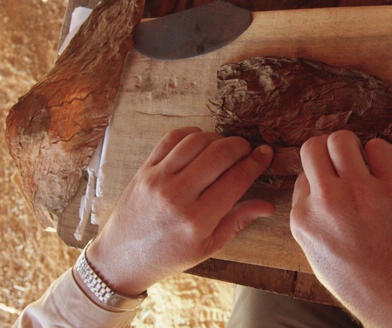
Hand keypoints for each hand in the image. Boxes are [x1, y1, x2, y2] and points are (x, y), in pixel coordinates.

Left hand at [86, 127, 273, 295]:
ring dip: (217, 138)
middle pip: (219, 153)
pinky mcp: (144, 169)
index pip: (237, 179)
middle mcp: (177, 196)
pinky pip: (172, 138)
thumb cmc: (169, 255)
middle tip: (247, 149)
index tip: (266, 153)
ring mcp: (157, 179)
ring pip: (197, 140)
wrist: (122, 257)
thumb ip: (239, 221)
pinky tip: (200, 143)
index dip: (256, 162)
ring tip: (224, 148)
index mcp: (197, 220)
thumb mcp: (209, 246)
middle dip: (240, 146)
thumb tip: (269, 205)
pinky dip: (191, 134)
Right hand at [290, 131, 391, 326]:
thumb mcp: (315, 254)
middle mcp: (327, 201)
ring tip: (362, 165)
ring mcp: (361, 193)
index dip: (317, 178)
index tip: (331, 187)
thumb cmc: (359, 281)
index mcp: (303, 218)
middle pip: (313, 146)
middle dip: (325, 150)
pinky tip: (383, 171)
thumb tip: (311, 181)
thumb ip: (308, 216)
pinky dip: (379, 152)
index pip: (301, 175)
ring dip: (350, 147)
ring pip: (343, 139)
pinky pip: (380, 147)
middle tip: (341, 163)